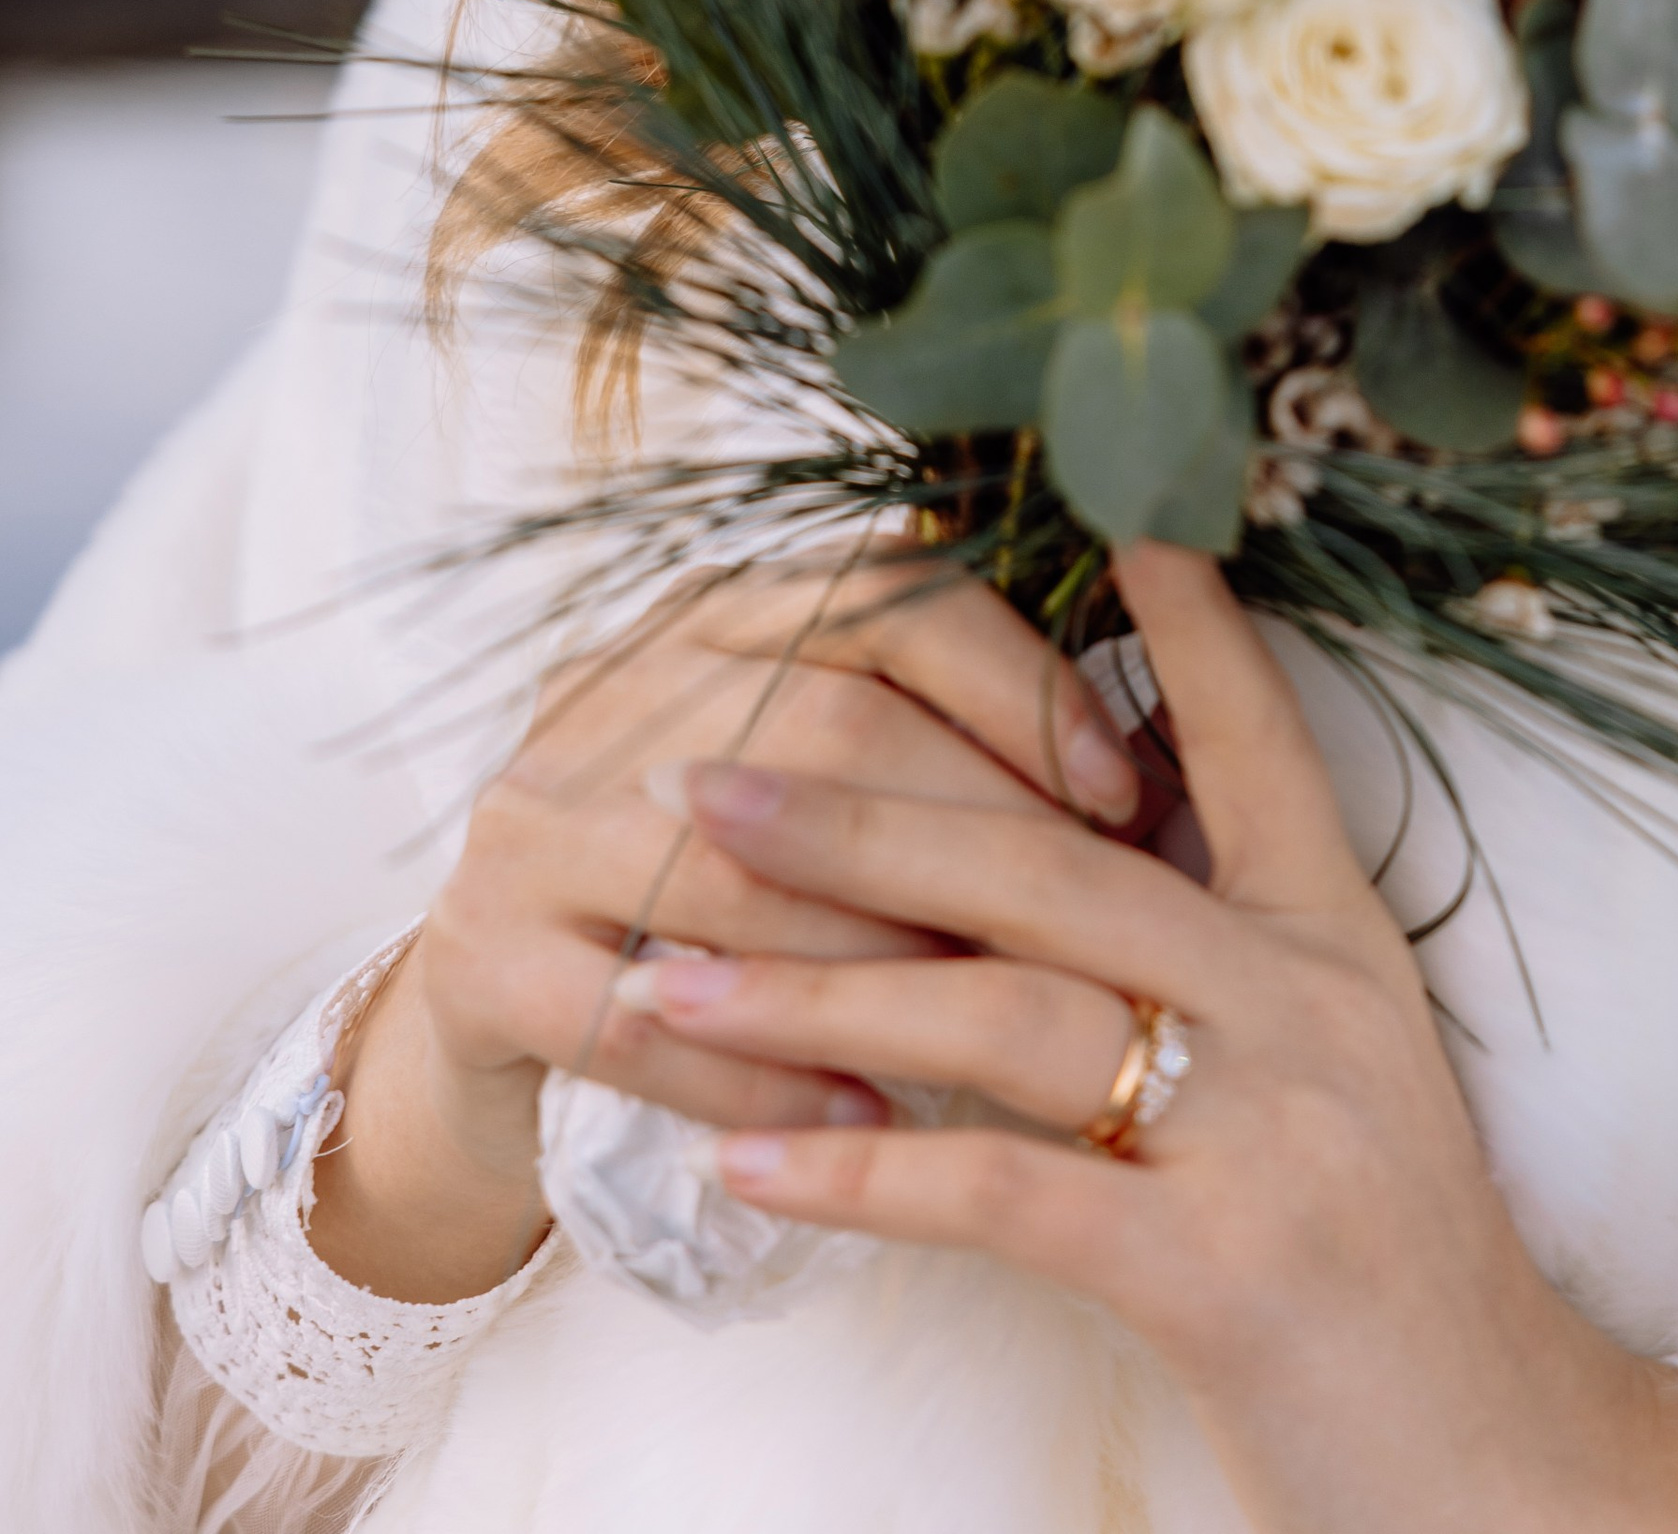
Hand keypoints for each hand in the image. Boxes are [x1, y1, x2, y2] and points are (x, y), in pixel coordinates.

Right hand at [310, 557, 1142, 1302]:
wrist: (512, 1014)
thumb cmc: (735, 890)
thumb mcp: (826, 779)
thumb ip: (949, 737)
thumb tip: (1166, 767)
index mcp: (716, 610)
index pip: (884, 591)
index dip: (1016, 683)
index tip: (1125, 790)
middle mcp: (612, 682)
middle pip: (822, 723)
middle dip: (971, 835)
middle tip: (1079, 932)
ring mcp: (529, 817)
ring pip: (741, 877)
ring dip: (884, 966)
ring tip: (997, 1033)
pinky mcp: (479, 957)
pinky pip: (647, 1024)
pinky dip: (773, 1079)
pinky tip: (873, 1118)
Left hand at [614, 546, 1677, 1533]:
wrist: (1508, 1476)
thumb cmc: (1394, 1282)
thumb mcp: (1340, 1083)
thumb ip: (1225, 965)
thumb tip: (1063, 859)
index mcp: (1341, 939)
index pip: (1248, 734)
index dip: (1172, 619)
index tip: (1089, 511)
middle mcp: (1309, 1003)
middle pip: (1050, 860)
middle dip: (856, 812)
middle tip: (700, 778)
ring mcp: (1272, 1131)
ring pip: (1001, 1012)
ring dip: (807, 994)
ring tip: (659, 983)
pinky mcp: (1224, 1273)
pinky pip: (1004, 1193)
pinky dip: (861, 1174)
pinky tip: (749, 1163)